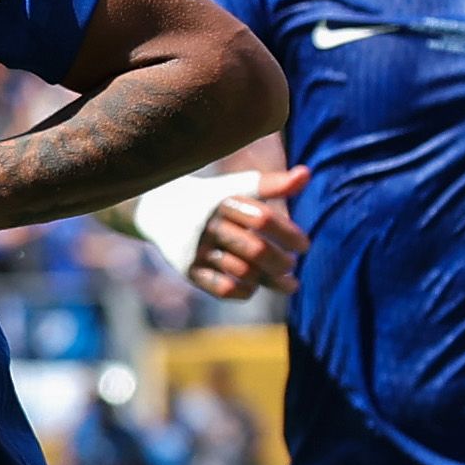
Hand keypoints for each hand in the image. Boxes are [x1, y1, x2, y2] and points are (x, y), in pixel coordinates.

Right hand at [188, 166, 310, 297]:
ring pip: (242, 271)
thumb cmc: (211, 198)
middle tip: (291, 264)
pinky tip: (254, 285)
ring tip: (284, 280)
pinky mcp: (189, 269)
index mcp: (224, 201)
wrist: (159, 209)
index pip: (263, 219)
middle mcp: (209, 225)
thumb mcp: (238, 187)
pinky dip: (245, 290)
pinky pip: (223, 289)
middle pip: (256, 249)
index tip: (303, 246)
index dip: (289, 234)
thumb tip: (306, 174)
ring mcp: (197, 249)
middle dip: (281, 262)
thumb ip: (272, 184)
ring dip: (269, 278)